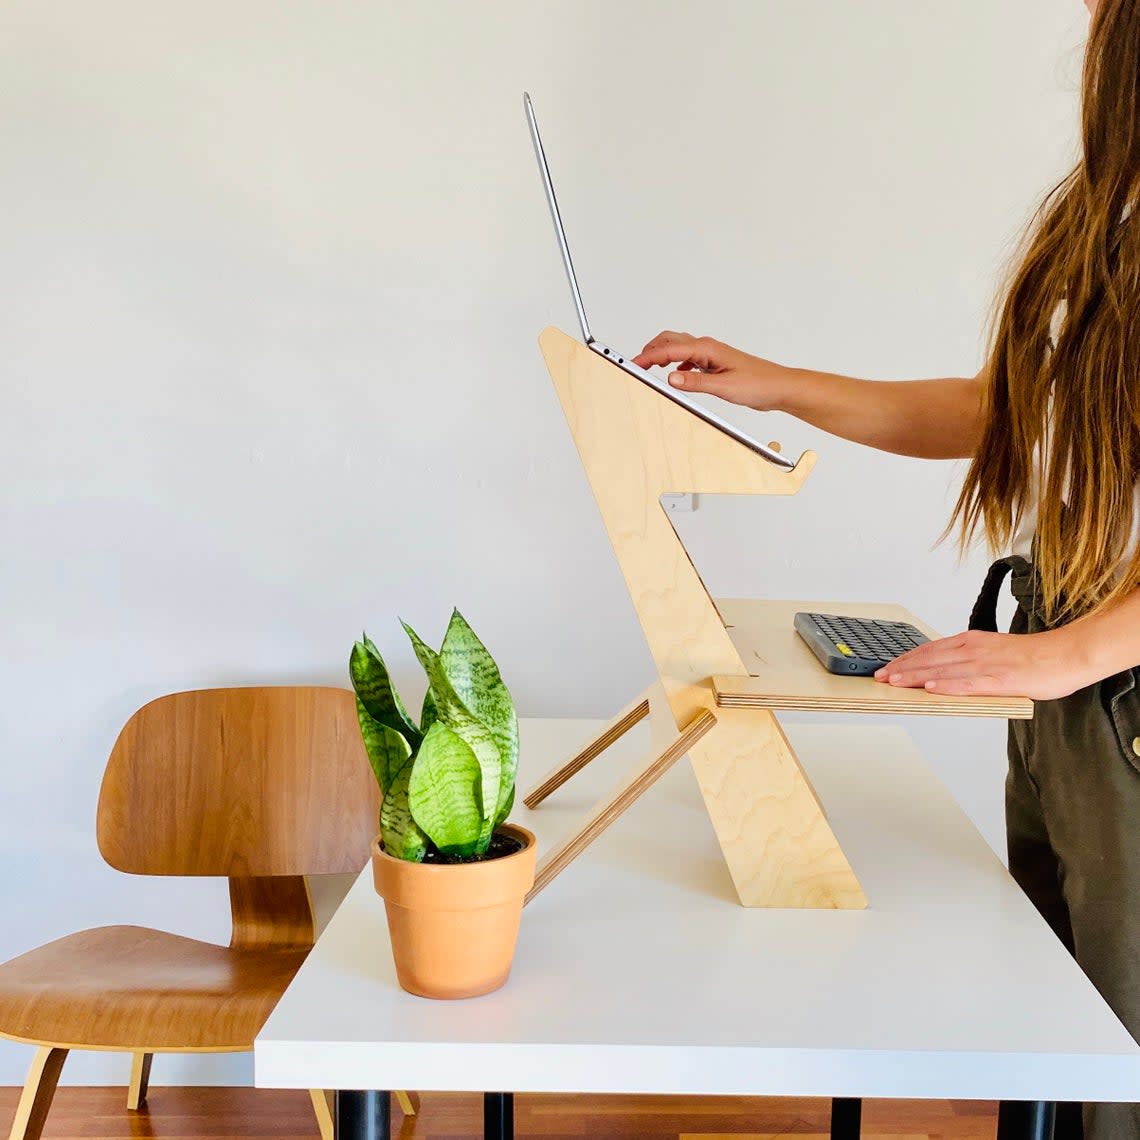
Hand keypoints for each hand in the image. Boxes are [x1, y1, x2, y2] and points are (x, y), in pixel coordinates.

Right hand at [632, 331, 794, 411]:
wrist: (779, 387)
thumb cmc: (759, 384)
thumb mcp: (724, 386)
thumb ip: (696, 382)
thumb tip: (671, 378)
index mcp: (708, 349)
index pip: (670, 350)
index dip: (648, 356)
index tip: (633, 363)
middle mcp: (707, 348)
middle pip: (671, 341)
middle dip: (650, 350)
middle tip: (635, 363)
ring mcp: (711, 355)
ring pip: (679, 348)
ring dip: (661, 354)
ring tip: (647, 366)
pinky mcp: (715, 365)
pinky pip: (689, 359)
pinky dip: (675, 364)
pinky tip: (674, 375)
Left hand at [873, 628, 1089, 700]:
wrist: (1069, 654)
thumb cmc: (1036, 658)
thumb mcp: (994, 653)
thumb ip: (971, 661)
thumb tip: (947, 674)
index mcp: (973, 642)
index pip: (930, 649)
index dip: (906, 658)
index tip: (887, 666)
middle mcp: (975, 650)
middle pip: (930, 658)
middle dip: (901, 668)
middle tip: (879, 677)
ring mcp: (987, 664)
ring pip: (943, 670)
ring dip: (915, 676)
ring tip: (892, 683)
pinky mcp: (1001, 680)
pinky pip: (968, 683)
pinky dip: (947, 686)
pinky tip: (930, 689)